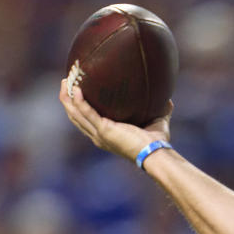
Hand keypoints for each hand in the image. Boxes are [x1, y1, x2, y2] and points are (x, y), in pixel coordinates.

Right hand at [58, 79, 172, 162]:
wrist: (156, 153)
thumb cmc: (157, 142)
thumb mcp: (156, 122)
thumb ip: (160, 111)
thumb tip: (168, 99)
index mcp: (106, 135)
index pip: (85, 120)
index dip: (77, 106)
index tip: (76, 90)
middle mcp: (98, 136)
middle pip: (75, 115)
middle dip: (68, 98)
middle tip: (65, 81)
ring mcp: (99, 134)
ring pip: (75, 114)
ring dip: (68, 97)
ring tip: (66, 81)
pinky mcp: (104, 130)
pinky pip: (86, 112)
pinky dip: (80, 101)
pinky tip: (76, 89)